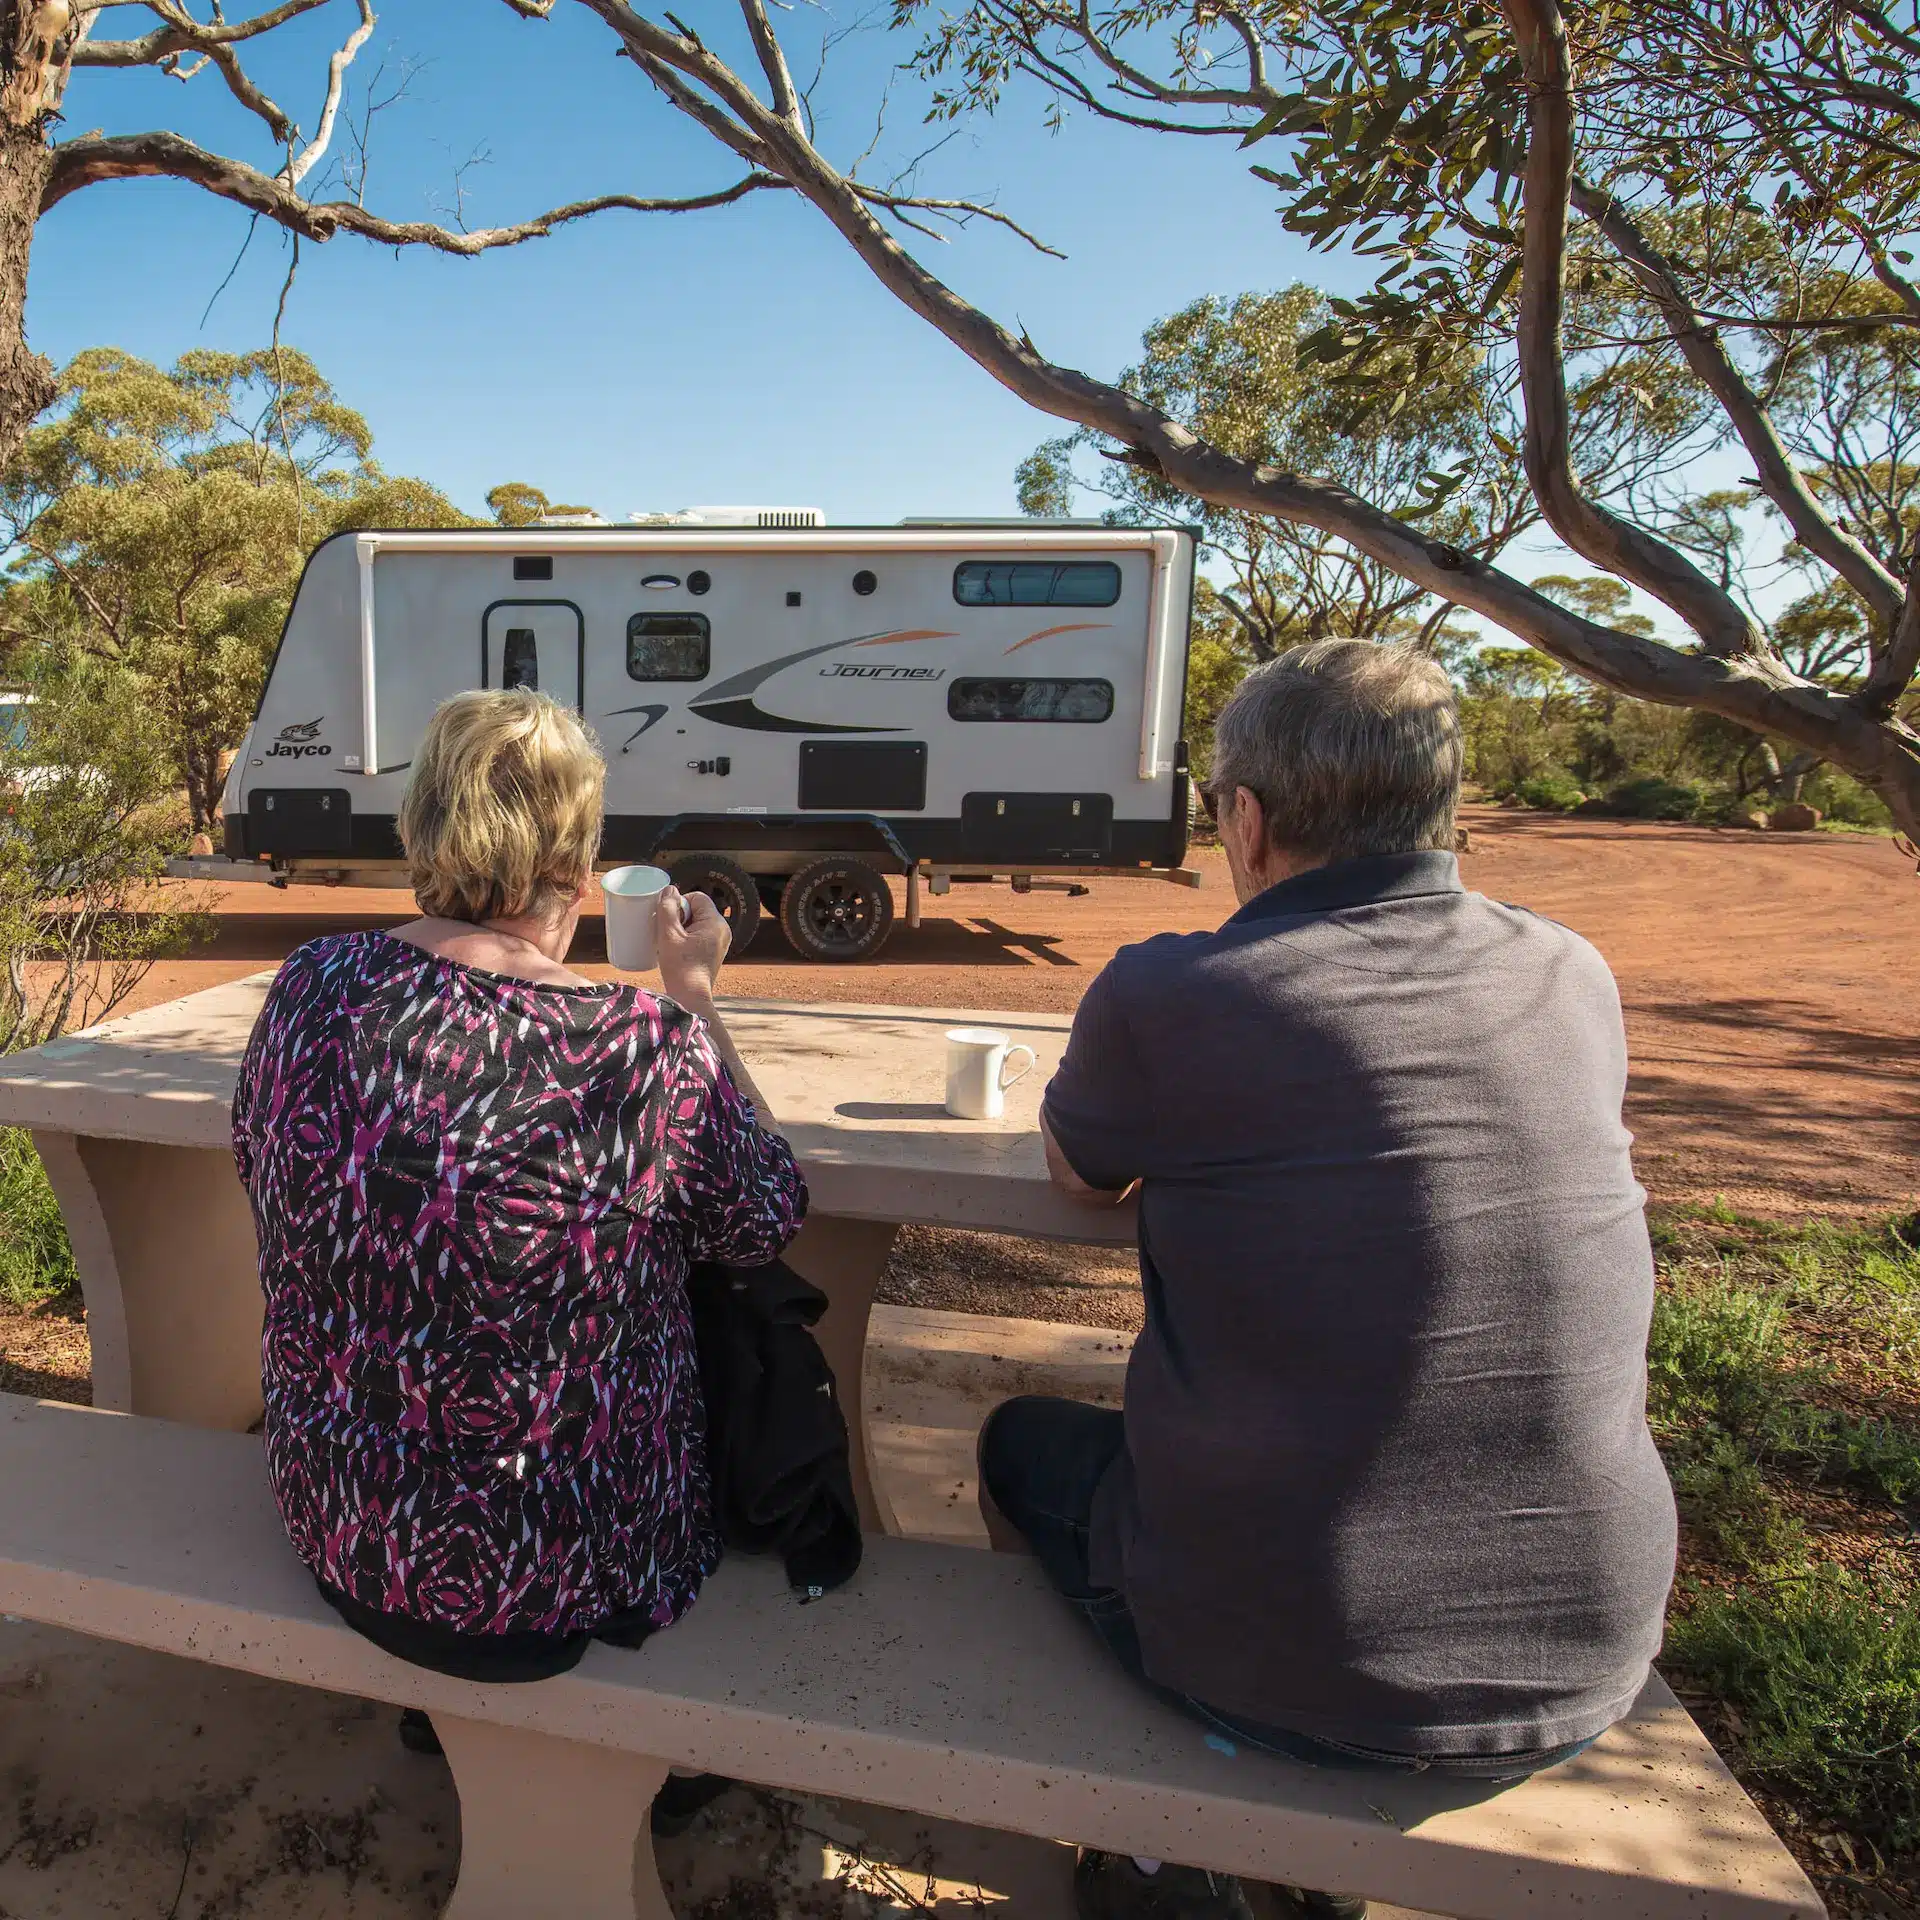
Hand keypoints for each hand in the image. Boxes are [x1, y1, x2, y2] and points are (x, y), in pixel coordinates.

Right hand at [655, 885, 729, 1005]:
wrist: (691, 998)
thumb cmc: (680, 968)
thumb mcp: (669, 935)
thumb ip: (668, 909)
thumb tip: (669, 890)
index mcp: (716, 923)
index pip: (697, 898)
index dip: (679, 903)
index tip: (667, 919)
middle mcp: (722, 930)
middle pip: (697, 910)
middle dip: (679, 916)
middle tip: (666, 932)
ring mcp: (720, 942)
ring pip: (697, 923)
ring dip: (681, 928)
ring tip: (669, 942)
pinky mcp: (714, 952)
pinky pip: (699, 935)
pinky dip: (686, 938)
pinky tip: (675, 949)